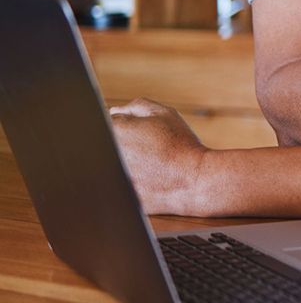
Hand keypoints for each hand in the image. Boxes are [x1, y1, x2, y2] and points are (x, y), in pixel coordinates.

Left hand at [110, 98, 208, 215]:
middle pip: (105, 145)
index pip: (108, 123)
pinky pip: (116, 186)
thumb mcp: (164, 114)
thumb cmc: (181, 145)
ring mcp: (110, 177)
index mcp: (114, 131)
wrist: (194, 179)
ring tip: (148, 165)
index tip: (141, 134)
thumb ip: (136, 106)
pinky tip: (147, 180)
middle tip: (146, 150)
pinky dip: (129, 182)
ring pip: (109, 166)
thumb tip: (115, 111)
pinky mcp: (116, 196)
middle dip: (122, 144)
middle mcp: (107, 154)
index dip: (126, 126)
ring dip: (124, 163)